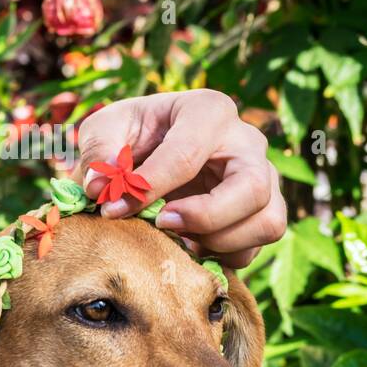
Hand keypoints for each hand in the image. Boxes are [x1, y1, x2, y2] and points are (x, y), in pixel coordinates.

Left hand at [74, 90, 286, 267]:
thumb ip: (99, 149)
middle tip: (162, 223)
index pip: (187, 154)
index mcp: (208, 110)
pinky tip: (190, 246)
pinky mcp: (261, 210)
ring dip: (220, 241)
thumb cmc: (132, 133)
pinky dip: (225, 256)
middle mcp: (247, 141)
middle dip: (204, 217)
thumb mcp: (106, 127)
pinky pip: (257, 245)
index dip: (148, 187)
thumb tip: (101, 187)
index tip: (113, 209)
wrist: (152, 147)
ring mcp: (263, 177)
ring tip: (178, 238)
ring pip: (267, 222)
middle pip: (251, 188)